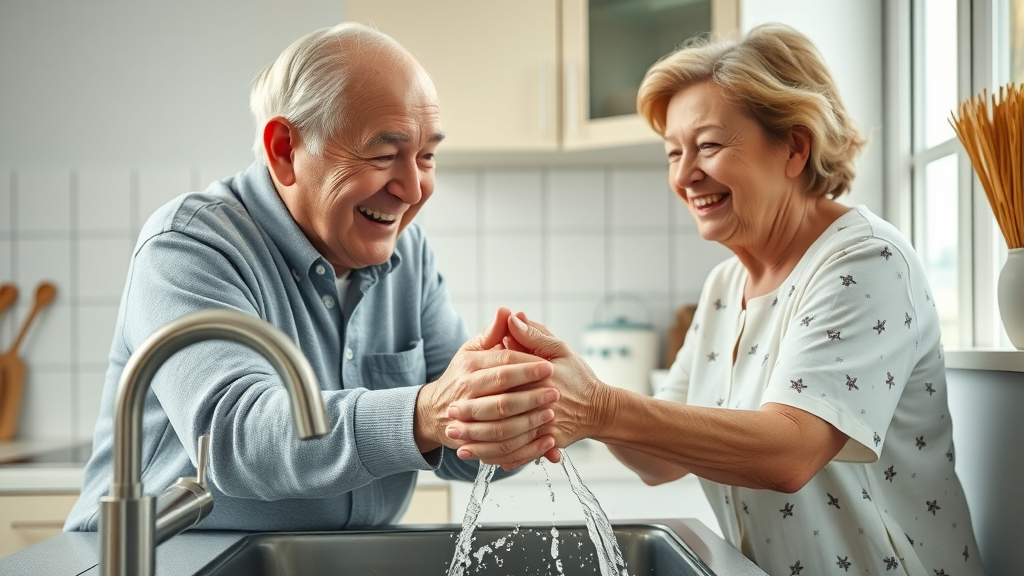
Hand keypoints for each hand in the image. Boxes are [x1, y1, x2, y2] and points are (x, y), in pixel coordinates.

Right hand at [414, 307, 559, 467]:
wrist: (437, 411)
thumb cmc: (463, 376)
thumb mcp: (472, 350)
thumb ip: (493, 333)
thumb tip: (507, 311)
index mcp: (469, 366)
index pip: (502, 364)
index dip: (527, 365)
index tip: (549, 366)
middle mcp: (466, 392)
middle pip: (502, 395)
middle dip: (531, 394)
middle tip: (555, 391)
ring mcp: (468, 419)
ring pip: (501, 423)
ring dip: (529, 420)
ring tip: (551, 413)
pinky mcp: (473, 441)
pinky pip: (500, 448)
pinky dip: (525, 447)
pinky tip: (545, 440)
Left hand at [447, 311, 612, 468]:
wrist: (599, 409)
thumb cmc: (578, 377)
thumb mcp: (560, 349)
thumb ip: (533, 334)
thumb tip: (511, 315)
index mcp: (544, 375)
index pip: (508, 375)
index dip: (483, 379)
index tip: (460, 381)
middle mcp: (545, 402)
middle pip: (502, 409)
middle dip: (474, 413)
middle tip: (451, 413)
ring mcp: (547, 425)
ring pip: (507, 437)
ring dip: (480, 441)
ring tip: (456, 441)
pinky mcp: (548, 443)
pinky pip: (519, 453)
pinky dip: (497, 457)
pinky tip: (479, 457)